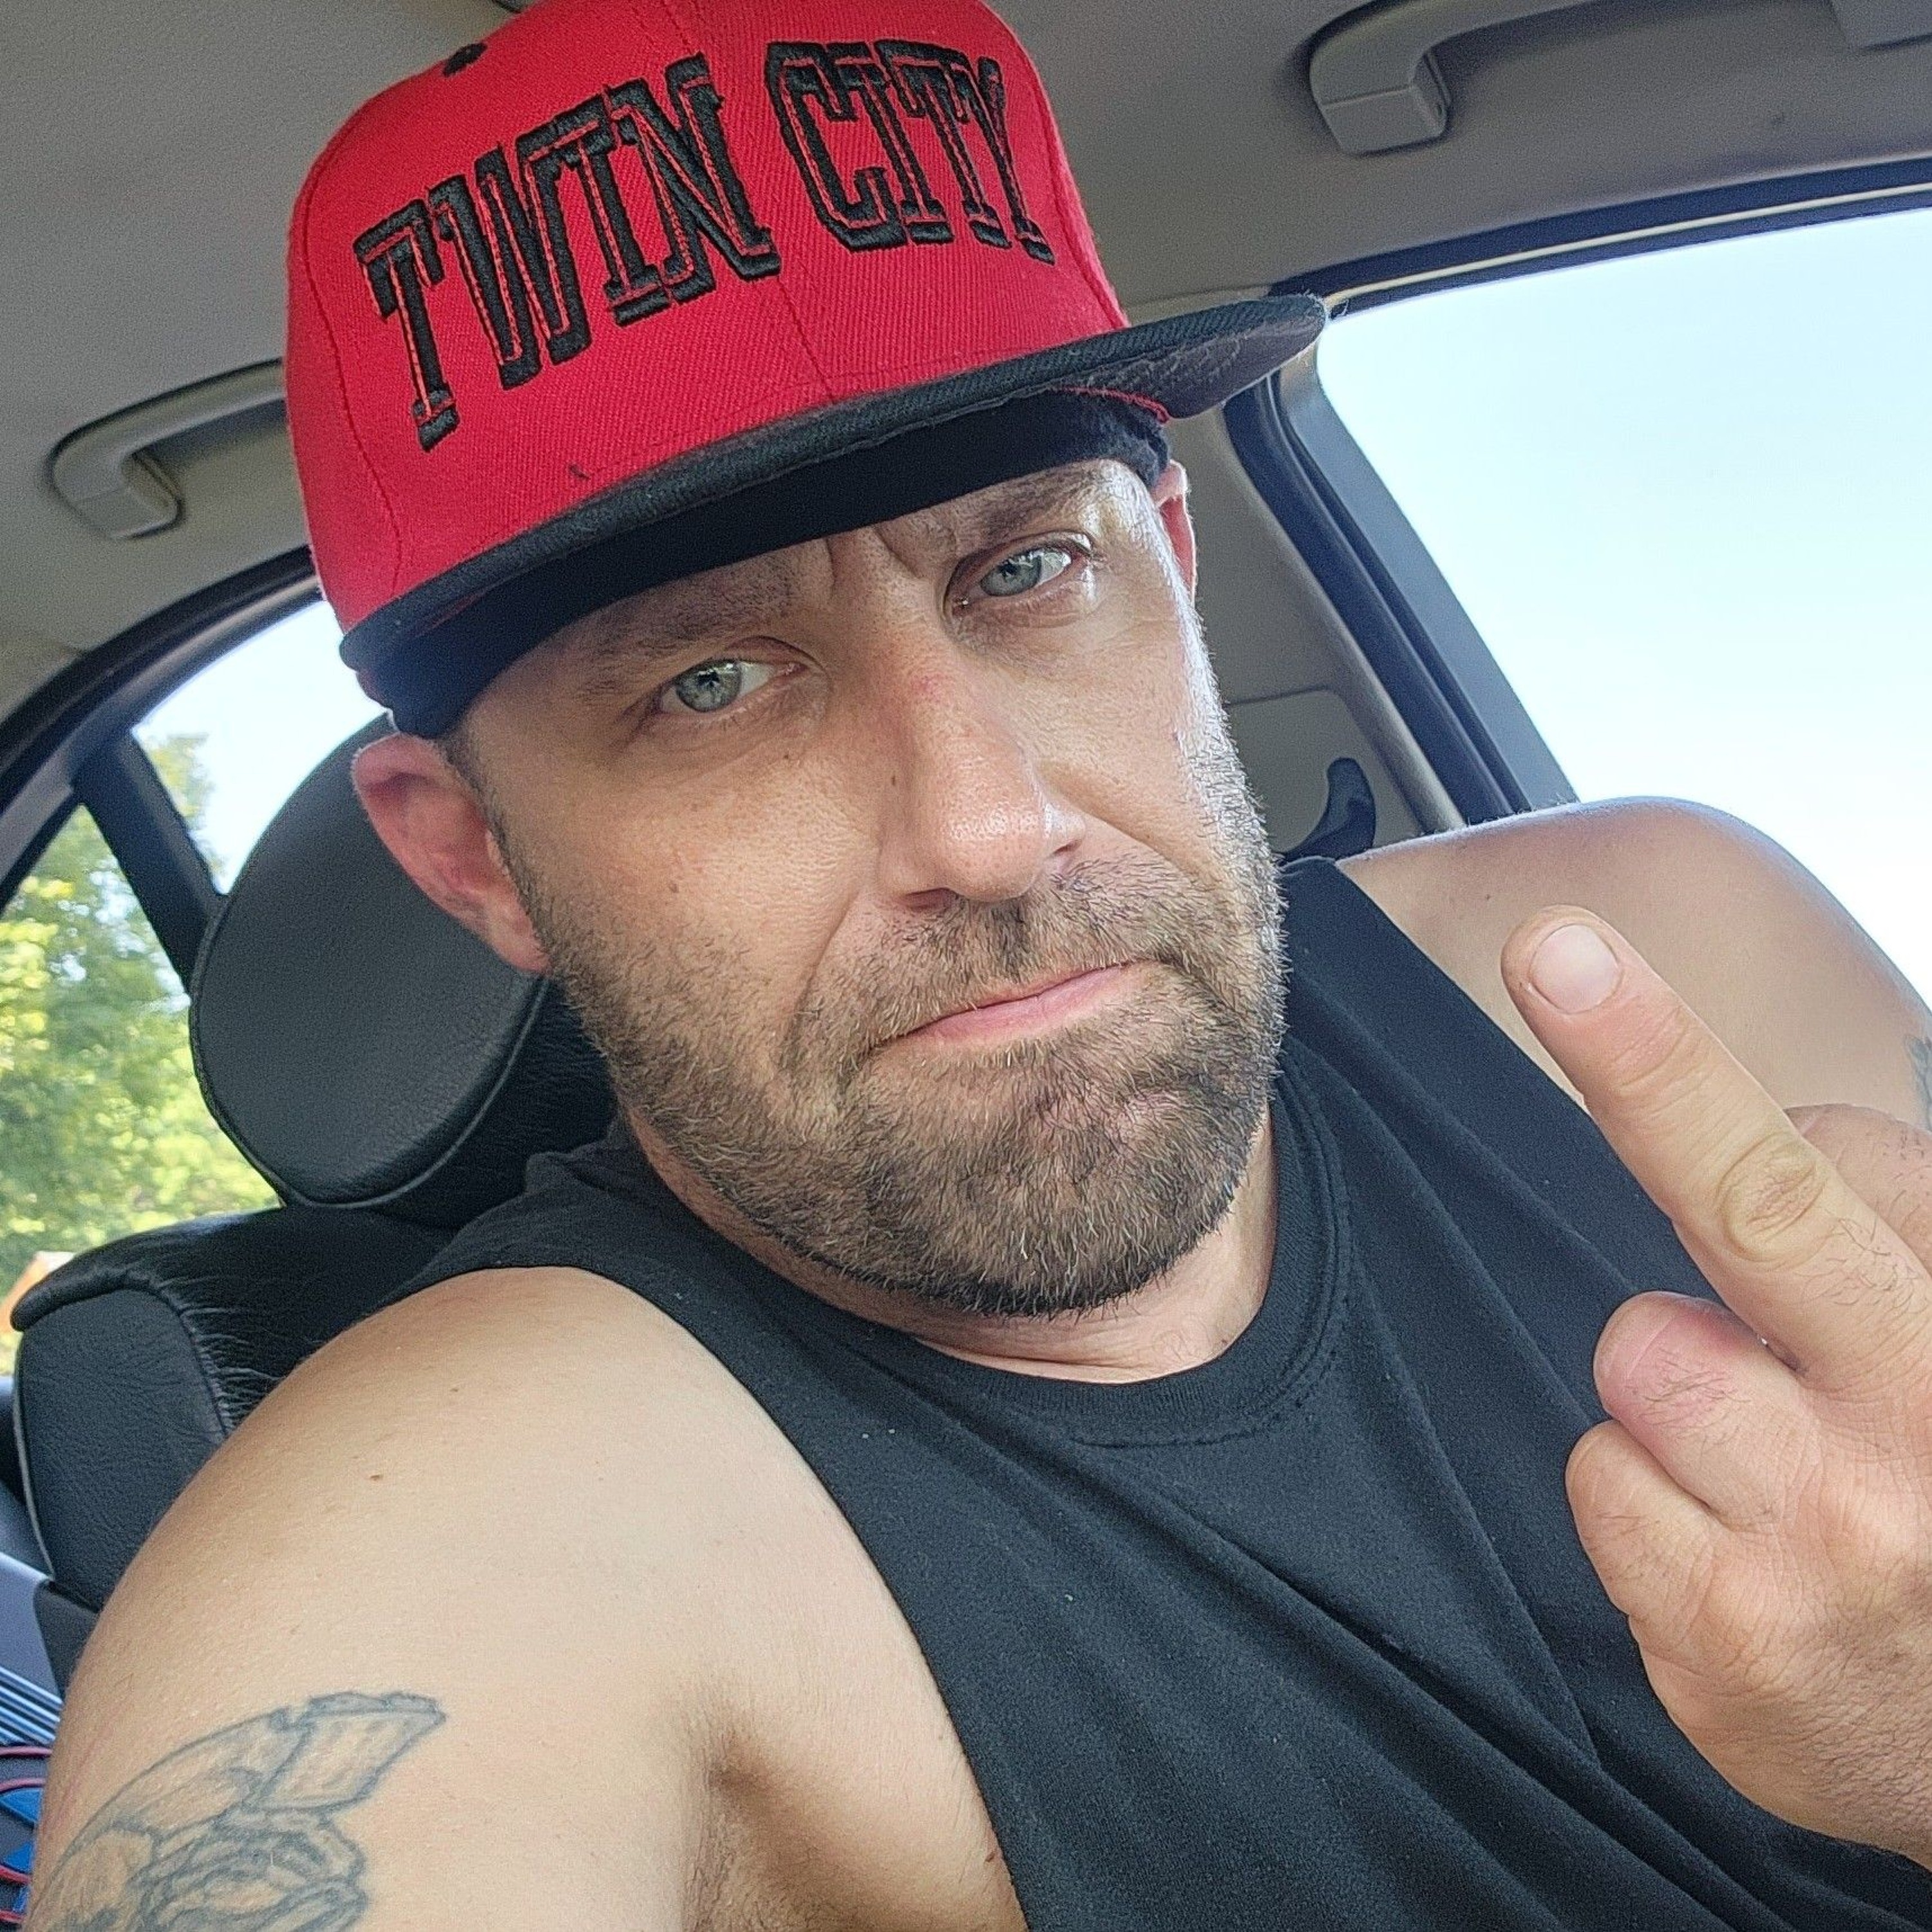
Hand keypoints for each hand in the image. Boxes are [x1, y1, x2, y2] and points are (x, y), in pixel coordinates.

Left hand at [1502, 908, 1931, 1866]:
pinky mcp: (1724, 1640)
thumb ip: (1882, 1238)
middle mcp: (1924, 1428)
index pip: (1837, 1155)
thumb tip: (1797, 1129)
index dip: (1728, 1108)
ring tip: (1768, 1460)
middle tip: (1555, 952)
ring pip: (1639, 1355)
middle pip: (1758, 1204)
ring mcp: (1823, 1541)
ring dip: (1675, 1388)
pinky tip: (1733, 1548)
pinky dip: (1644, 1498)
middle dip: (1649, 1066)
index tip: (1602, 981)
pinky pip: (1599, 1477)